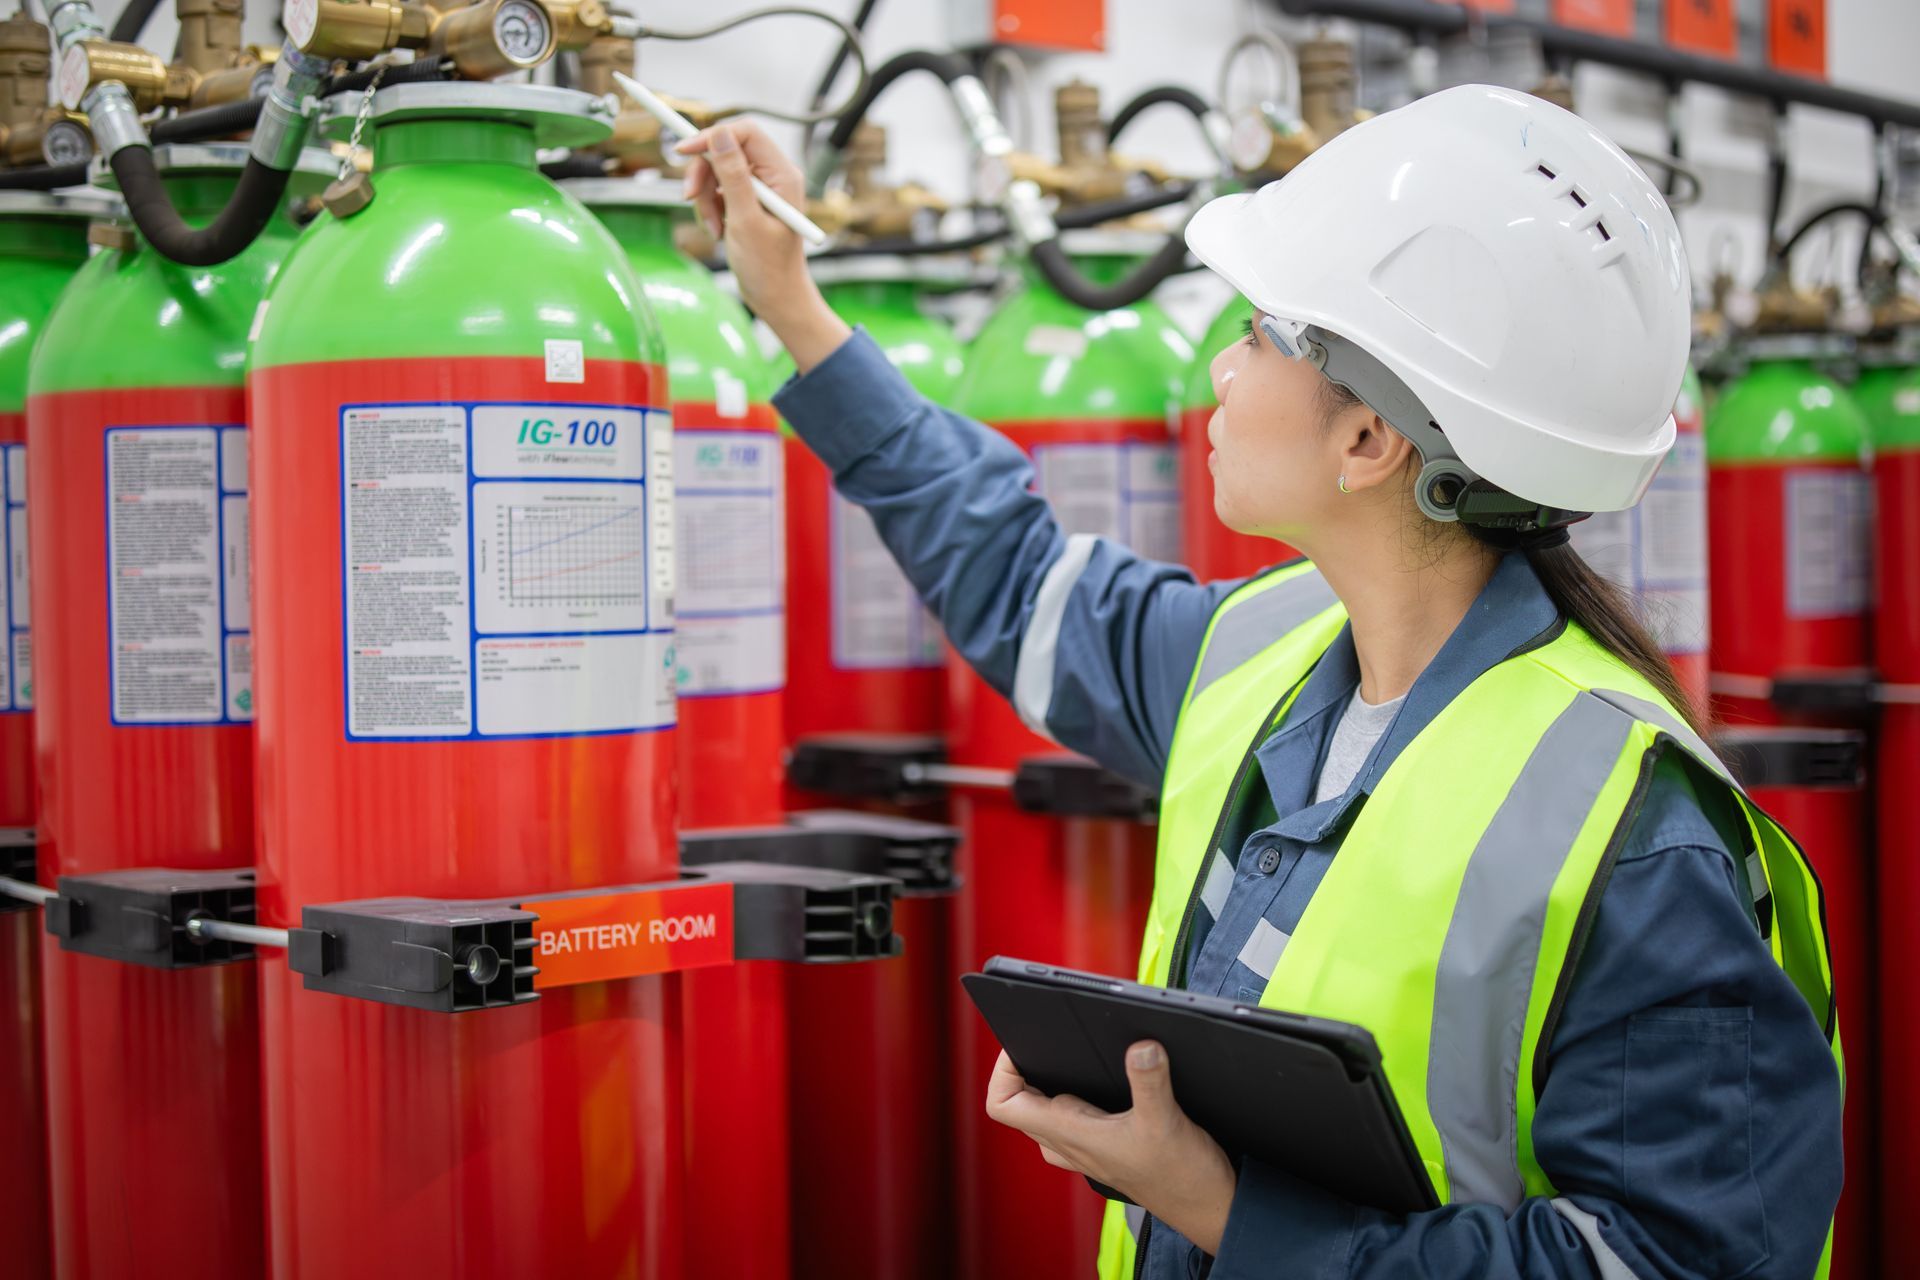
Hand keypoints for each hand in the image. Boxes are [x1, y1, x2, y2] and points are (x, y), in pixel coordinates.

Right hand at [677, 121, 849, 371]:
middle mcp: (773, 176)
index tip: (683, 150)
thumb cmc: (768, 267)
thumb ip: (732, 174)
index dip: (712, 136)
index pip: (744, 133)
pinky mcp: (747, 203)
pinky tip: (717, 233)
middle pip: (725, 151)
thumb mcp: (744, 219)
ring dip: (705, 199)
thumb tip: (719, 134)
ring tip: (713, 229)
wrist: (775, 299)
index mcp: (782, 175)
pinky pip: (717, 192)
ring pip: (717, 173)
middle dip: (704, 176)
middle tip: (689, 198)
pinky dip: (710, 210)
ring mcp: (760, 190)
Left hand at [985, 1042, 1237, 1255]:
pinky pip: (1070, 1123)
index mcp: (1071, 1133)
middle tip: (1051, 1042)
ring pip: (1043, 1114)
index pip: (1003, 1105)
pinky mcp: (1103, 1149)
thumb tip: (1140, 1045)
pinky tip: (1100, 1085)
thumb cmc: (1182, 1176)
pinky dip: (1073, 1101)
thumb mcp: (1166, 1120)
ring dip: (1048, 1086)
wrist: (1207, 1207)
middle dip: (1027, 1069)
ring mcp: (1084, 1149)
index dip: (1002, 1071)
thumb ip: (1149, 1080)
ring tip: (1071, 1058)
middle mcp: (1069, 1143)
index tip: (1023, 1045)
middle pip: (1020, 1104)